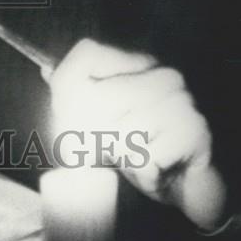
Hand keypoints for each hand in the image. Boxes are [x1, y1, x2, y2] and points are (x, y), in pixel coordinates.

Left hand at [49, 38, 227, 230]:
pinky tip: (157, 171)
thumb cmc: (140, 151)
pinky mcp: (194, 130)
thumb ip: (74, 96)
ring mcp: (181, 99)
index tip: (69, 115)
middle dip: (90, 132)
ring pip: (120, 130)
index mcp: (138, 63)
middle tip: (107, 148)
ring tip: (137, 158)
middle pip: (96, 96)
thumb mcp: (101, 123)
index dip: (67, 87)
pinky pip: (146, 155)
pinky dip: (144, 172)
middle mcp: (162, 73)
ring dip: (121, 156)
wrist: (189, 189)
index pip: (88, 52)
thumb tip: (46, 71)